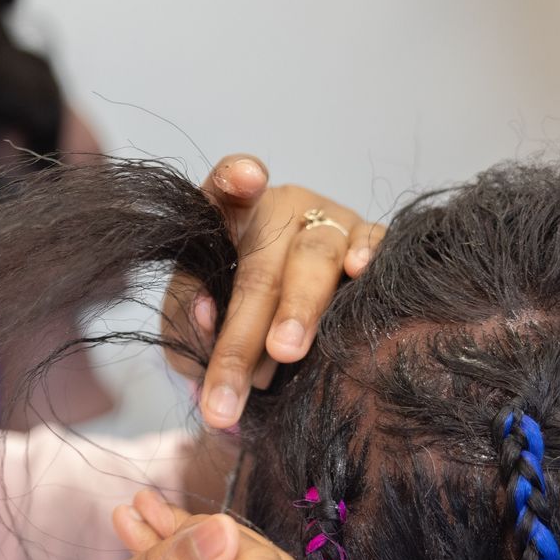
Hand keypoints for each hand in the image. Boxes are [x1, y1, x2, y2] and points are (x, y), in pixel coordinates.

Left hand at [167, 156, 383, 428]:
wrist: (288, 340)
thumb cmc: (232, 321)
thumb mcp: (193, 322)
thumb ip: (185, 319)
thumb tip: (205, 315)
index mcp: (229, 218)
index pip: (225, 188)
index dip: (234, 179)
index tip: (244, 178)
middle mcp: (281, 211)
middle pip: (261, 267)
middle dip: (244, 333)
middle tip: (237, 382)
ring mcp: (330, 222)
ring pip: (316, 258)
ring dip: (299, 307)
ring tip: (285, 350)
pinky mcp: (371, 240)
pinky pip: (374, 244)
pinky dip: (367, 255)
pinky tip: (359, 270)